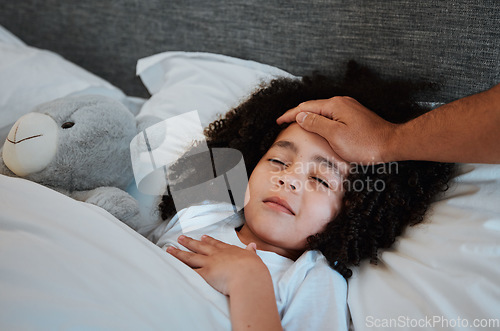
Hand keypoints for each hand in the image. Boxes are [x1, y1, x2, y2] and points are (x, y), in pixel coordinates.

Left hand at [167, 235, 266, 295]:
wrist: (249, 275)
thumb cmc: (253, 269)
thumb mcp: (254, 258)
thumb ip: (251, 252)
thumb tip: (252, 246)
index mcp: (229, 251)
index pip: (216, 244)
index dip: (208, 241)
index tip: (202, 237)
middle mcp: (217, 255)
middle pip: (200, 247)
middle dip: (190, 242)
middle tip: (181, 238)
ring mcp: (210, 263)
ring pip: (190, 257)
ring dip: (179, 253)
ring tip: (170, 249)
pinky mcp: (205, 274)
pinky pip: (190, 272)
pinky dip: (180, 270)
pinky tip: (172, 267)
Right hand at [277, 96, 397, 163]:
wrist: (392, 144)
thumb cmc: (365, 143)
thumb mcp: (335, 136)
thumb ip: (316, 124)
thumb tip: (300, 116)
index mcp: (334, 105)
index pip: (305, 107)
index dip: (290, 114)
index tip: (278, 121)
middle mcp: (341, 103)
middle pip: (313, 107)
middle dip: (297, 114)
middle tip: (284, 123)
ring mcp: (349, 108)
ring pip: (322, 111)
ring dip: (309, 117)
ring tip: (298, 125)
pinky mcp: (354, 116)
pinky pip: (331, 116)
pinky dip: (320, 121)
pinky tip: (318, 128)